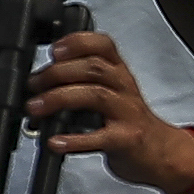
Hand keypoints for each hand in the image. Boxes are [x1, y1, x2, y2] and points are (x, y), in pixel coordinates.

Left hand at [27, 28, 193, 193]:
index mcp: (118, 72)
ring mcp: (127, 113)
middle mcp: (124, 87)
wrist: (160, 152)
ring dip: (59, 99)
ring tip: (36, 109)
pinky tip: (56, 142)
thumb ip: (81, 80)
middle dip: (57, 73)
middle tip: (33, 85)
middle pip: (93, 68)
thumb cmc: (127, 120)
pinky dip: (74, 140)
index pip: (103, 45)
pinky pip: (100, 137)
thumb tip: (38, 79)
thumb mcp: (111, 91)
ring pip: (95, 95)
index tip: (53, 51)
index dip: (77, 42)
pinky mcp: (127, 139)